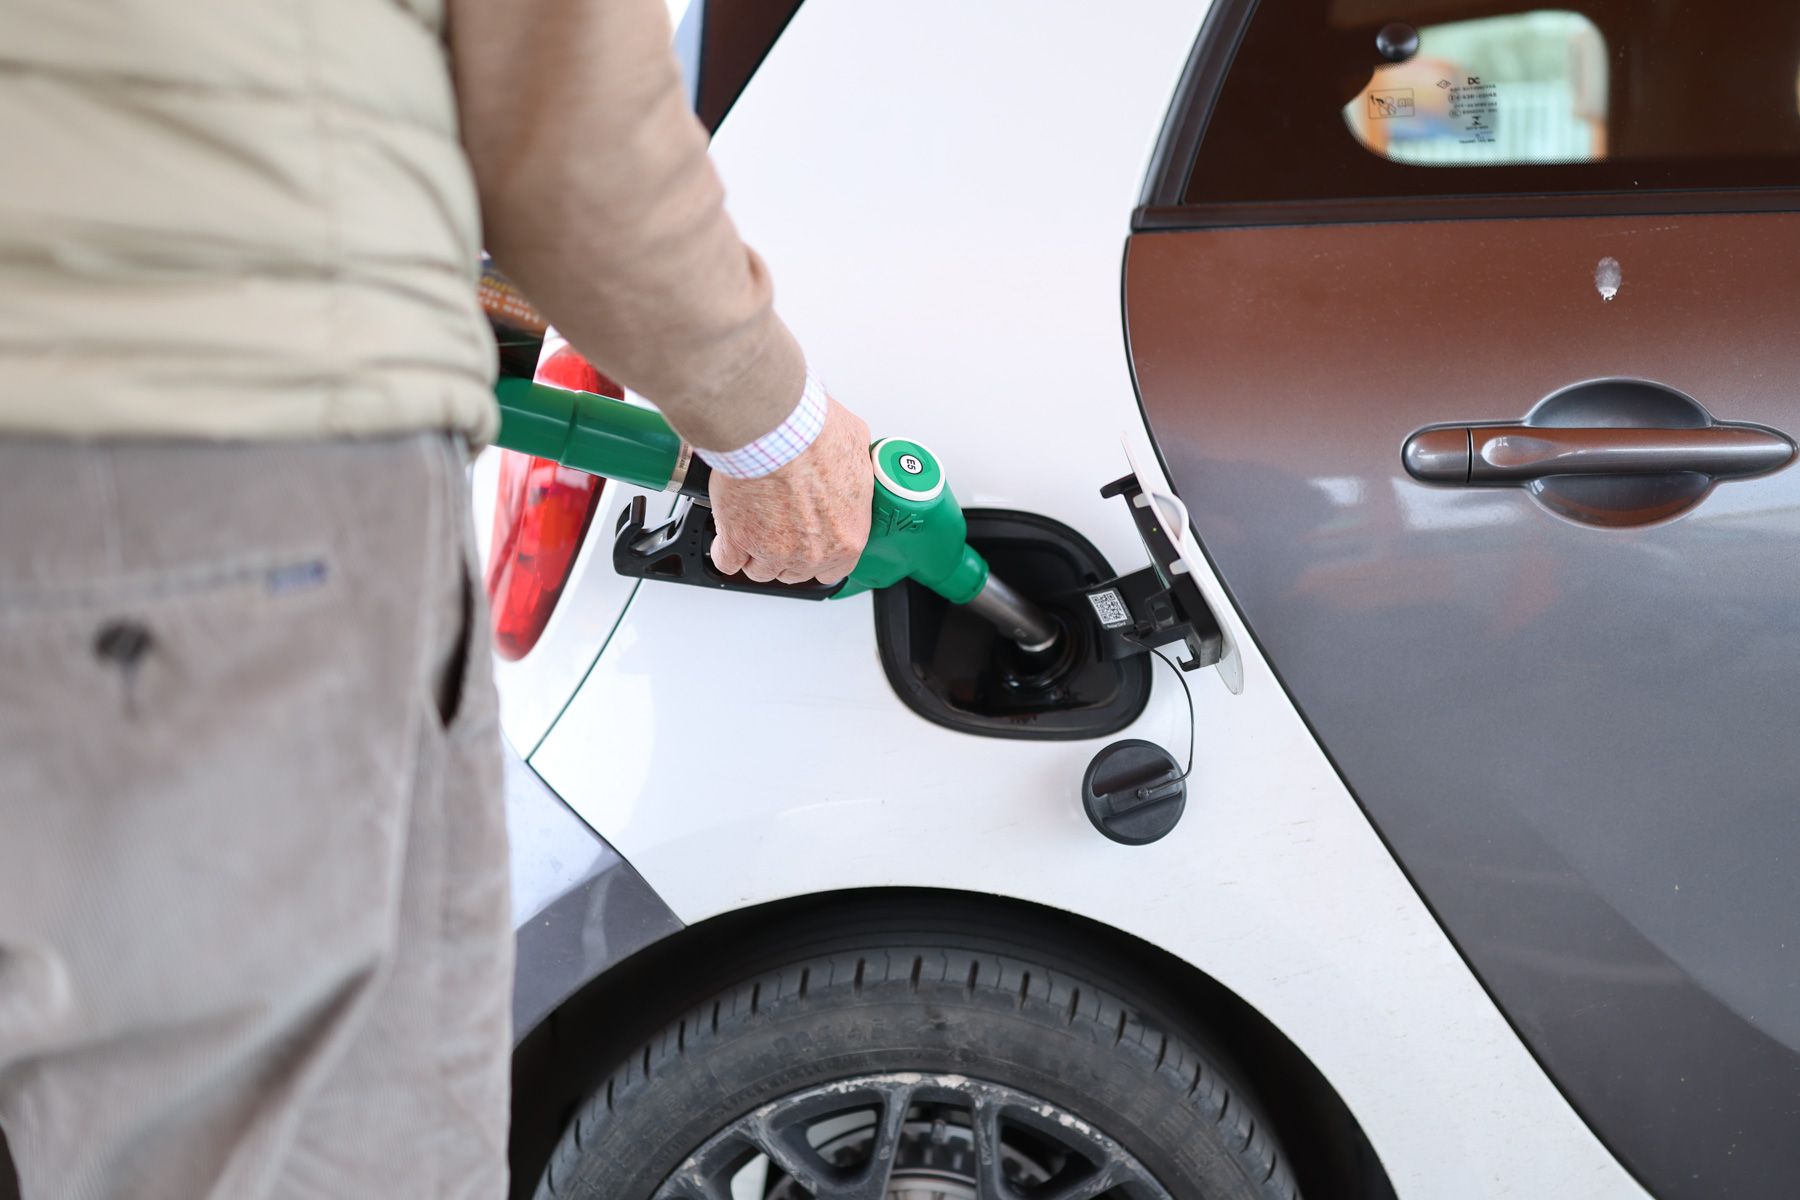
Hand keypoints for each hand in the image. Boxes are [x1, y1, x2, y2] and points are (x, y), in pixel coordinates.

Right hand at [709, 398, 873, 585]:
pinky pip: (728, 561)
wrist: (776, 428)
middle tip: (779, 525)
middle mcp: (812, 552)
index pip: (835, 570)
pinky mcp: (738, 540)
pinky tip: (728, 536)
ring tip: (753, 527)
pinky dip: (725, 550)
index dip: (819, 557)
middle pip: (794, 572)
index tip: (810, 544)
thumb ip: (853, 470)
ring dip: (756, 553)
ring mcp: (774, 550)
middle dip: (786, 551)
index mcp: (846, 536)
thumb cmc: (814, 435)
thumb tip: (848, 462)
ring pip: (760, 570)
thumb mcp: (855, 447)